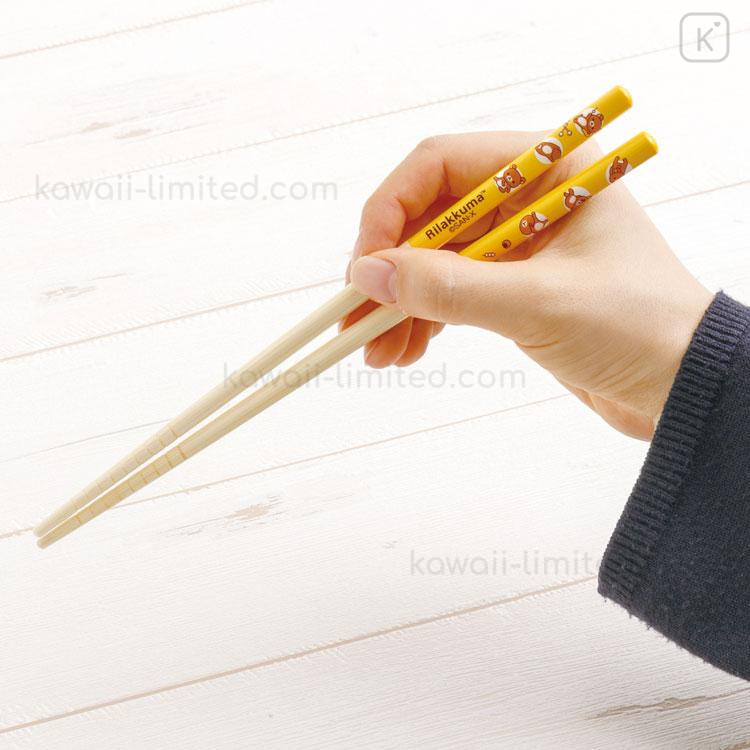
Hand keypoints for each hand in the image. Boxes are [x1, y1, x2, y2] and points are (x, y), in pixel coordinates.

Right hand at [345, 131, 712, 439]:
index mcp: (544, 171)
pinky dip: (425, 318)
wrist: (683, 385)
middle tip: (357, 318)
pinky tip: (406, 349)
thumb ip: (447, 287)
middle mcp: (526, 199)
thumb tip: (368, 276)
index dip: (390, 212)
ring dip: (401, 303)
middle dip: (390, 271)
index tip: (364, 267)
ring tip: (376, 351)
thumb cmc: (635, 329)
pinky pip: (453, 292)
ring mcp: (518, 245)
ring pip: (435, 260)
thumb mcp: (534, 305)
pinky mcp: (515, 287)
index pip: (439, 167)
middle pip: (429, 217)